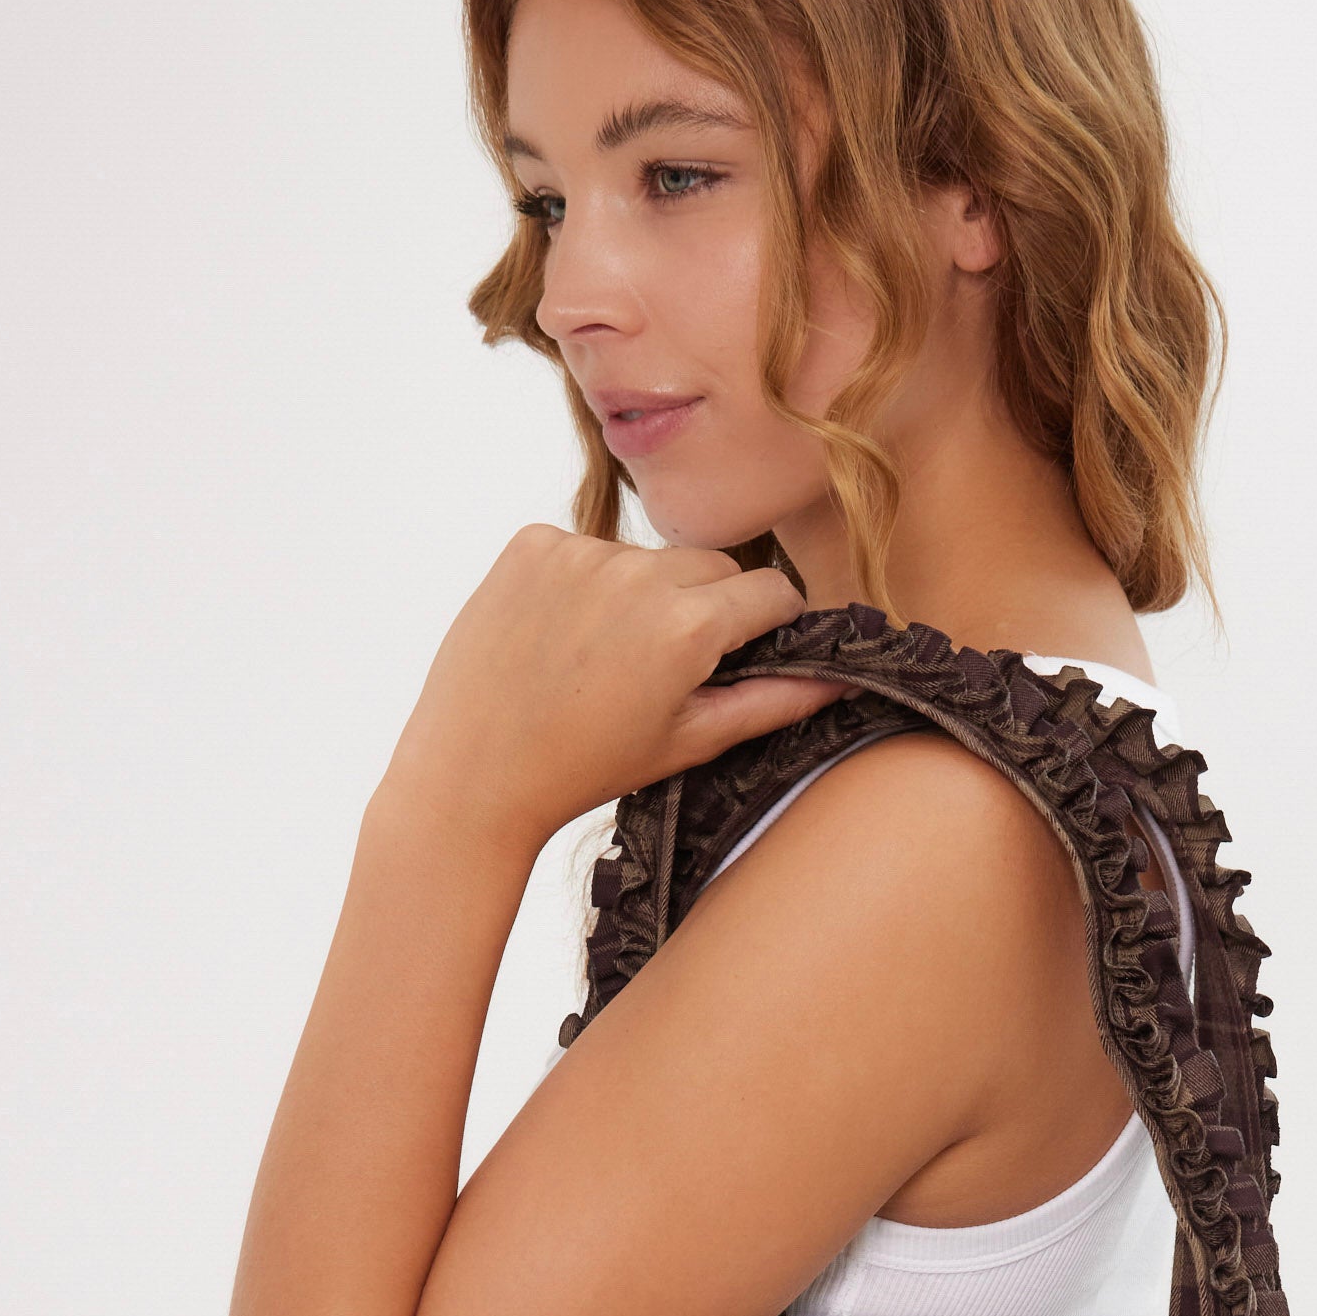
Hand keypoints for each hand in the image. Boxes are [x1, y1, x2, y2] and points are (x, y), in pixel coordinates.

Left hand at [378, 525, 838, 865]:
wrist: (474, 772)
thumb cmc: (583, 768)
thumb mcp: (688, 742)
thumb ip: (771, 702)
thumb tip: (842, 679)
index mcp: (689, 626)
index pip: (770, 592)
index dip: (771, 624)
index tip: (753, 649)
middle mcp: (638, 572)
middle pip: (712, 568)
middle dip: (707, 608)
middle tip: (667, 669)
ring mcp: (579, 551)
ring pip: (647, 559)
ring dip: (642, 595)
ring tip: (603, 658)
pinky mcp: (532, 543)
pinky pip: (586, 549)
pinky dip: (584, 583)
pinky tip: (560, 636)